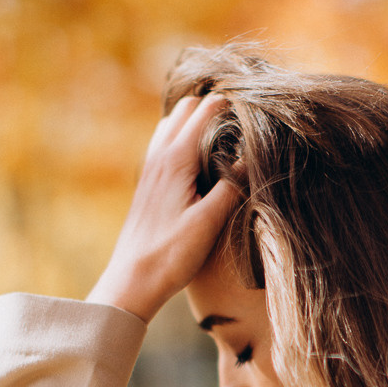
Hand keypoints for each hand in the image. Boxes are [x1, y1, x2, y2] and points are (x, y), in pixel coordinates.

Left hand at [86, 94, 237, 320]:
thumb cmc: (170, 254)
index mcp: (175, 159)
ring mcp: (150, 168)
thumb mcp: (209, 222)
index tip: (256, 115)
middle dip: (213, 107)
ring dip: (196, 123)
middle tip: (242, 124)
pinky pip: (165, 145)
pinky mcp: (148, 184)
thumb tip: (252, 157)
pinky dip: (184, 140)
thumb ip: (232, 185)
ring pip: (173, 124)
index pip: (205, 110)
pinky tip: (200, 164)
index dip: (231, 105)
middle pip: (186, 108)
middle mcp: (159, 156)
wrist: (132, 281)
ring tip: (224, 139)